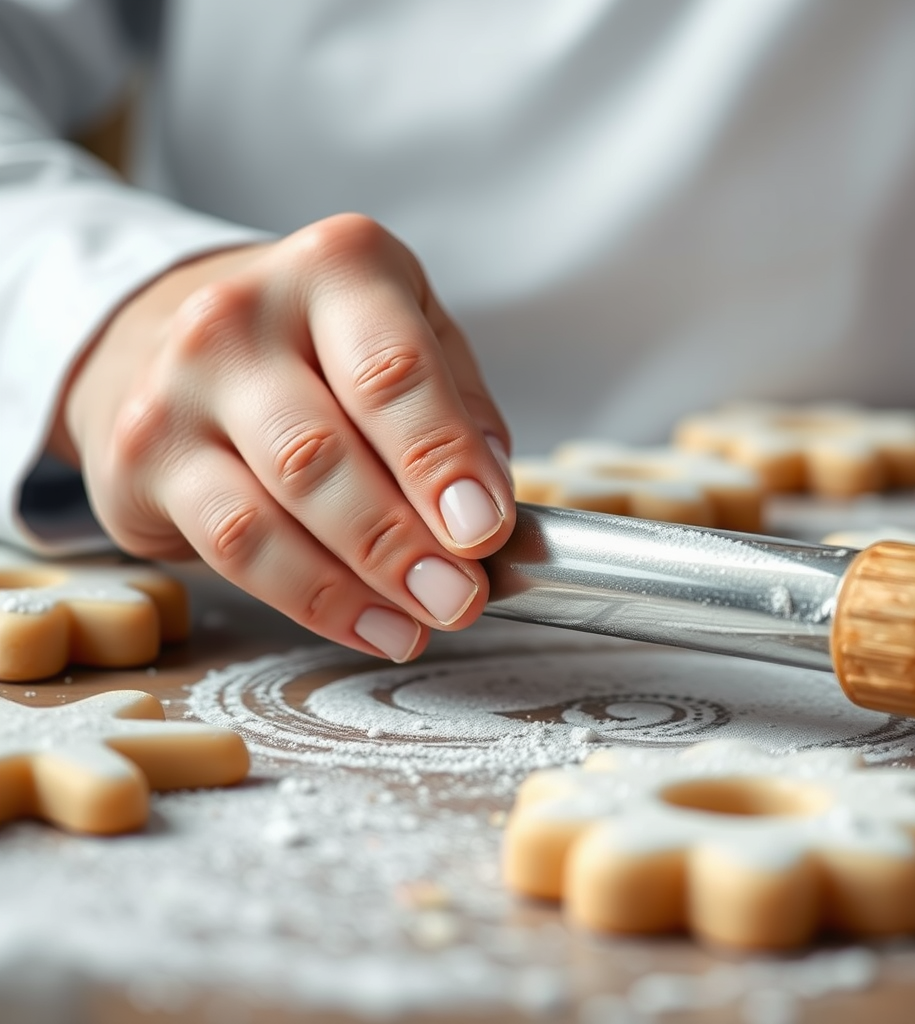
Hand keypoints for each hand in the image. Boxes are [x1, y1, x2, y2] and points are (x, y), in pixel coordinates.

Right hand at [55, 214, 515, 662]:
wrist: (183, 337)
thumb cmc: (323, 346)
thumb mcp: (412, 339)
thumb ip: (459, 413)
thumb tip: (485, 508)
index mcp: (337, 268)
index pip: (394, 372)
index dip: (441, 460)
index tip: (484, 530)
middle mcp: (241, 315)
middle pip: (324, 450)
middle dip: (401, 540)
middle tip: (460, 596)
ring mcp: (177, 387)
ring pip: (269, 510)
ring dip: (356, 583)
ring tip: (420, 622)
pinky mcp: (141, 459)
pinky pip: (232, 548)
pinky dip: (309, 599)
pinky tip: (367, 625)